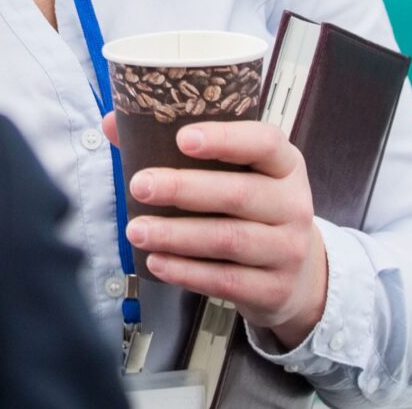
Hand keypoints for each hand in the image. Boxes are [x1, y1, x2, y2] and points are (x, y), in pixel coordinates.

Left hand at [104, 113, 327, 349]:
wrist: (297, 276)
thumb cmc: (252, 210)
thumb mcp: (236, 174)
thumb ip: (179, 147)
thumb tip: (114, 122)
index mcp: (285, 165)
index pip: (265, 142)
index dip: (225, 139)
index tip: (182, 138)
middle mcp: (293, 204)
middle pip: (239, 194)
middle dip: (183, 190)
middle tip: (139, 186)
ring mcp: (288, 249)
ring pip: (228, 239)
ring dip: (176, 235)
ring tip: (136, 230)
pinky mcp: (274, 289)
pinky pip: (225, 280)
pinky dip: (187, 272)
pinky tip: (157, 262)